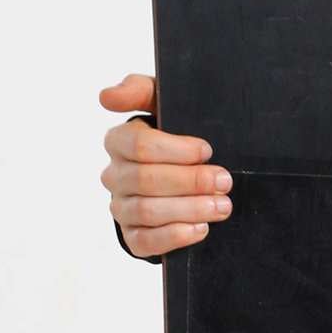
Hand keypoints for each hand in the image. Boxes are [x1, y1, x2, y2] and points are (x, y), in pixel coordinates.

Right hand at [99, 74, 231, 256]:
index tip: (207, 150)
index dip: (176, 150)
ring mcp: (121, 208)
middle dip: (191, 181)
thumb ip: (138, 90)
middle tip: (224, 181)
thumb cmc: (173, 137)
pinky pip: (146, 242)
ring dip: (190, 209)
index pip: (138, 145)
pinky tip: (201, 228)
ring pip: (148, 211)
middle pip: (146, 179)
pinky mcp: (133, 237)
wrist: (178, 179)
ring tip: (222, 205)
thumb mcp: (161, 106)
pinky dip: (176, 236)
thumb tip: (107, 97)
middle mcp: (114, 175)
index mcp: (119, 141)